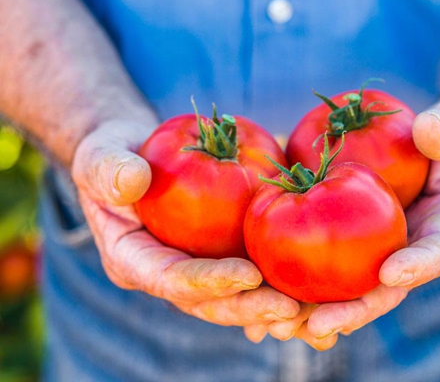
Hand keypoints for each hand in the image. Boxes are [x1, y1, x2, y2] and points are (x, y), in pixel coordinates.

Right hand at [71, 119, 299, 325]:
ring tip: (311, 307)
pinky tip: (312, 287)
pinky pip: (251, 276)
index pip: (171, 280)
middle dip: (249, 308)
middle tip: (290, 308)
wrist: (135, 159)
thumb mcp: (101, 156)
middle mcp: (166, 275)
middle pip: (210, 302)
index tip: (249, 274)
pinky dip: (279, 282)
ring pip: (236, 298)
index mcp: (134, 260)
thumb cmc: (113, 156)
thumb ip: (108, 169)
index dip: (209, 281)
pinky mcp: (219, 258)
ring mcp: (195, 270)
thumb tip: (131, 180)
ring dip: (272, 306)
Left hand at [246, 97, 439, 348]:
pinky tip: (260, 296)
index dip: (417, 265)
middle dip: (351, 310)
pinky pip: (321, 265)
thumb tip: (431, 130)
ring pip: (346, 289)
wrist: (429, 149)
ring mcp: (376, 250)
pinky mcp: (346, 242)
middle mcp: (408, 250)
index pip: (437, 251)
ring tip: (276, 327)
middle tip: (317, 324)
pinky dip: (293, 284)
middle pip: (382, 290)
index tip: (390, 273)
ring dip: (313, 312)